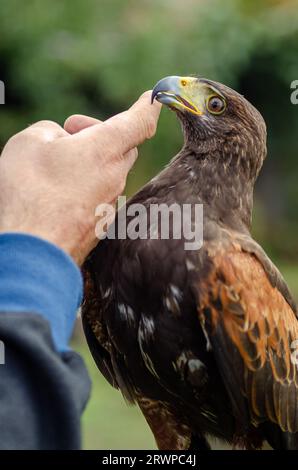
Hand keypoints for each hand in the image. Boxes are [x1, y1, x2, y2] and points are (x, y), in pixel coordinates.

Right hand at [0, 91, 160, 263]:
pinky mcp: (99, 226)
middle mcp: (115, 176)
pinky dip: (84, 188)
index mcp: (105, 148)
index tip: (153, 98)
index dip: (148, 106)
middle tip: (71, 132)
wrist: (34, 250)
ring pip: (109, 173)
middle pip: (123, 147)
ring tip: (56, 165)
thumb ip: (50, 131)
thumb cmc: (29, 192)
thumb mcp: (29, 143)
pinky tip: (57, 195)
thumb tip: (60, 140)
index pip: (140, 121)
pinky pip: (98, 197)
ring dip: (90, 162)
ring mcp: (109, 204)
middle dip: (100, 134)